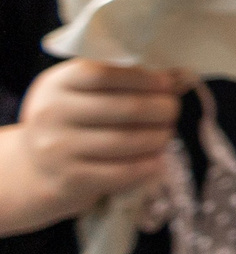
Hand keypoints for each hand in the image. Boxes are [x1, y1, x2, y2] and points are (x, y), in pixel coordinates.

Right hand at [0, 62, 184, 236]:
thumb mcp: (84, 94)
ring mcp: (58, 149)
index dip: (142, 78)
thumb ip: (125, 81)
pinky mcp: (70, 180)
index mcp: (56, 84)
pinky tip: (158, 160)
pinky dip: (148, 165)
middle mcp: (52, 114)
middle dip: (160, 109)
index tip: (167, 83)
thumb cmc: (73, 122)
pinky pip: (122, 172)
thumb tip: (183, 77)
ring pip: (127, 141)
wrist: (33, 169)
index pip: (103, 74)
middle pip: (124, 108)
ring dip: (158, 137)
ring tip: (166, 134)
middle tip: (172, 111)